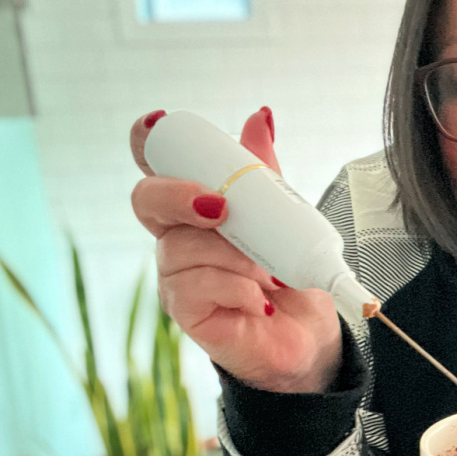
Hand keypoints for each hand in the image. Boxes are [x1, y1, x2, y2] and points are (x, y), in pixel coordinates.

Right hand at [130, 107, 341, 392]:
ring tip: (269, 273)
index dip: (146, 142)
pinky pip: (196, 288)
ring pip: (183, 248)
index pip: (156, 168)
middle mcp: (177, 240)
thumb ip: (264, 172)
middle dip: (179, 194)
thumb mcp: (284, 217)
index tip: (157, 123)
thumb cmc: (290, 277)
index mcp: (194, 209)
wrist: (310, 337)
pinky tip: (261, 299)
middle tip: (222, 206)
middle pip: (146, 201)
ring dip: (235, 256)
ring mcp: (177, 277)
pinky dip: (238, 288)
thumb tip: (260, 117)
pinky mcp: (186, 312)